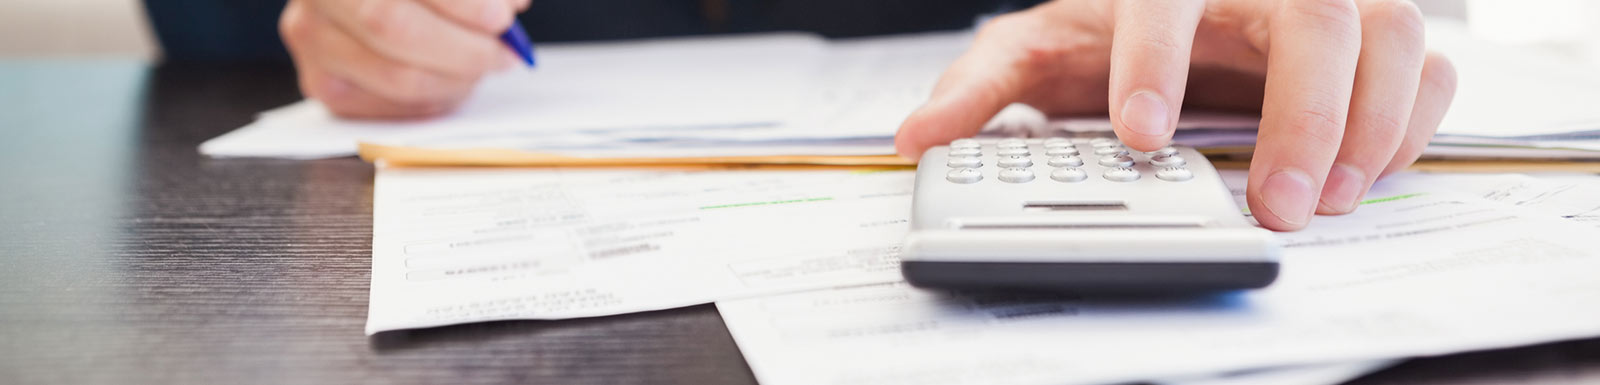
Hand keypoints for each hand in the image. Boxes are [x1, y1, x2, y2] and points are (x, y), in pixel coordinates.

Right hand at [279, 0, 529, 117]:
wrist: (365, 2)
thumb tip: (509, 7)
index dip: (462, 6)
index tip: (501, 18)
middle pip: (394, 29)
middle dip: (463, 49)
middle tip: (502, 53)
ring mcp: (312, 38)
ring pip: (397, 76)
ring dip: (455, 79)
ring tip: (480, 65)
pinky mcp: (321, 82)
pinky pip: (389, 104)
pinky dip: (434, 98)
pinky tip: (450, 79)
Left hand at [893, 0, 1457, 230]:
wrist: (1177, 4)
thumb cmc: (1111, 22)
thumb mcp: (1038, 47)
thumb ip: (983, 85)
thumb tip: (920, 133)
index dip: (1157, 61)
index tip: (1142, 134)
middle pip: (1308, 16)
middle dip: (1297, 116)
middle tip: (1270, 205)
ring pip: (1385, 33)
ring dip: (1365, 124)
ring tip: (1323, 203)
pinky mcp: (1379, 32)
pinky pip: (1424, 66)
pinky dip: (1410, 123)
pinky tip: (1368, 178)